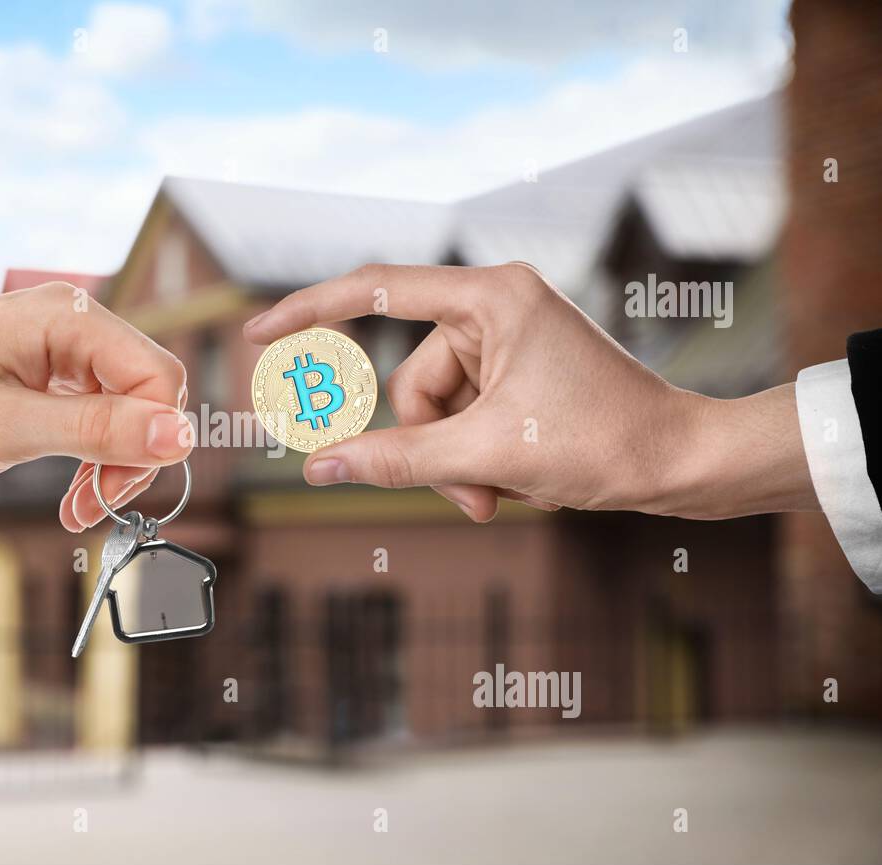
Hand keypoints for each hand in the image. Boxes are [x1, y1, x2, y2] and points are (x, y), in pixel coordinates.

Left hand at [0, 282, 191, 530]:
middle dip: (130, 456)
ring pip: (124, 405)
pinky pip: (94, 407)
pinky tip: (71, 487)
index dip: (152, 440)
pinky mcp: (47, 364)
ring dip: (110, 461)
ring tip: (77, 508)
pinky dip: (89, 450)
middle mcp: (72, 318)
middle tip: (92, 507)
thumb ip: (97, 431)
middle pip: (147, 392)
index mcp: (68, 316)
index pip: (157, 376)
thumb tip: (179, 437)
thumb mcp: (9, 429)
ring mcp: (60, 340)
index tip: (117, 493)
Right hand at [244, 263, 816, 520]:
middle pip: (410, 381)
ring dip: (457, 463)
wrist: (685, 463)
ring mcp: (508, 342)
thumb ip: (394, 460)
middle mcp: (496, 307)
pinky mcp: (519, 373)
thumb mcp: (487, 455)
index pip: (375, 289)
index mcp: (491, 297)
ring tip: (502, 495)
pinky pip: (463, 418)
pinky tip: (518, 482)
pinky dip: (476, 458)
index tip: (259, 336)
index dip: (307, 311)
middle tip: (472, 493)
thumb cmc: (605, 442)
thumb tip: (318, 468)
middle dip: (431, 446)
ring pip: (435, 411)